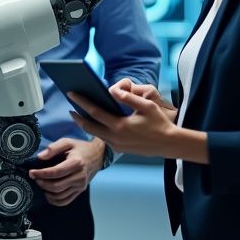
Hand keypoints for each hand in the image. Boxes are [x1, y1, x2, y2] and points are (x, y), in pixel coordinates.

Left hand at [28, 138, 102, 205]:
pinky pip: (66, 201)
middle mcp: (79, 176)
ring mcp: (80, 186)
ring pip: (60, 195)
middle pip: (56, 186)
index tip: (31, 172)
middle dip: (42, 183)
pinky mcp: (80, 191)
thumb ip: (53, 148)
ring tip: (40, 183)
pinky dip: (54, 201)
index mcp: (76, 163)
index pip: (55, 172)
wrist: (97, 156)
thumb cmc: (80, 148)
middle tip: (34, 178)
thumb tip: (40, 157)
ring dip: (47, 191)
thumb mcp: (67, 142)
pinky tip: (47, 194)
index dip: (41, 173)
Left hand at [68, 80, 192, 158]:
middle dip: (77, 117)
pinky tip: (96, 123)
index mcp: (120, 126)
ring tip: (80, 114)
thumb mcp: (147, 106)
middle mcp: (116, 138)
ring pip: (95, 134)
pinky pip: (104, 139)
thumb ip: (129, 98)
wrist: (169, 144)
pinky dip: (97, 130)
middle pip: (89, 126)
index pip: (95, 112)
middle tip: (70, 108)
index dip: (81, 102)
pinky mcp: (121, 149)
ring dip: (86, 124)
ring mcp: (117, 145)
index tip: (71, 94)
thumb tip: (113, 90)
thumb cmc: (159, 123)